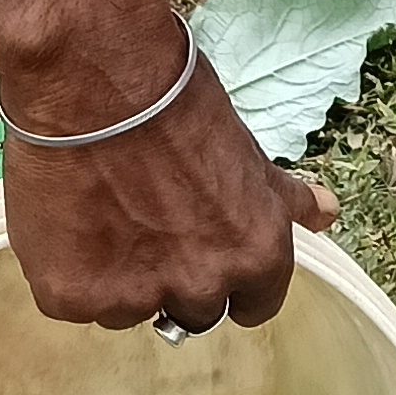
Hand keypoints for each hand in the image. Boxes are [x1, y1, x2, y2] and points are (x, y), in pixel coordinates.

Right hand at [0, 0, 335, 332]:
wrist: (97, 82)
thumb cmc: (179, 107)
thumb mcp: (249, 154)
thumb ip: (284, 199)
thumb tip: (328, 215)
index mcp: (257, 257)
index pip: (254, 307)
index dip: (231, 279)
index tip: (205, 249)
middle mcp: (202, 288)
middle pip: (191, 312)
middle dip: (173, 276)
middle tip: (148, 224)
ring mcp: (134, 299)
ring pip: (127, 310)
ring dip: (117, 277)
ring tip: (103, 213)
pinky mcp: (73, 296)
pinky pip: (74, 301)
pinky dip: (68, 270)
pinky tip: (70, 219)